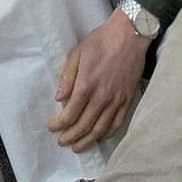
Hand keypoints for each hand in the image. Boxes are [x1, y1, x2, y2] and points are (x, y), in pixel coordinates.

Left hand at [48, 10, 148, 151]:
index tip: (52, 128)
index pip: (71, 113)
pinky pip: (117, 124)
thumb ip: (68, 76)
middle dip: (71, 137)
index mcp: (87, 84)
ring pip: (101, 129)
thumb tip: (58, 98)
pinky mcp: (128, 100)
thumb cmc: (101, 41)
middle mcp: (102, 97)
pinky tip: (99, 138)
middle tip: (62, 142)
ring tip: (77, 146)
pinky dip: (107, 134)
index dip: (60, 124)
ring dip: (87, 141)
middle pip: (84, 126)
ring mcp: (117, 100)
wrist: (130, 34)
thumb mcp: (78, 53)